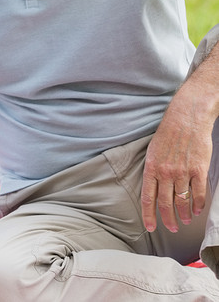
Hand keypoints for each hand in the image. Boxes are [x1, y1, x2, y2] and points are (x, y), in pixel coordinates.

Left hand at [141, 89, 212, 232]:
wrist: (186, 119)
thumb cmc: (168, 135)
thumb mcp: (152, 152)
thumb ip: (153, 171)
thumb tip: (153, 189)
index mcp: (151, 168)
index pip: (148, 198)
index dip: (149, 215)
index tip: (150, 227)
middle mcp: (165, 173)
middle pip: (165, 204)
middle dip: (168, 220)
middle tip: (172, 228)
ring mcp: (182, 172)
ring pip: (182, 201)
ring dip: (184, 214)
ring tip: (185, 221)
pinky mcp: (199, 169)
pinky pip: (198, 193)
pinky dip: (198, 205)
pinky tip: (197, 210)